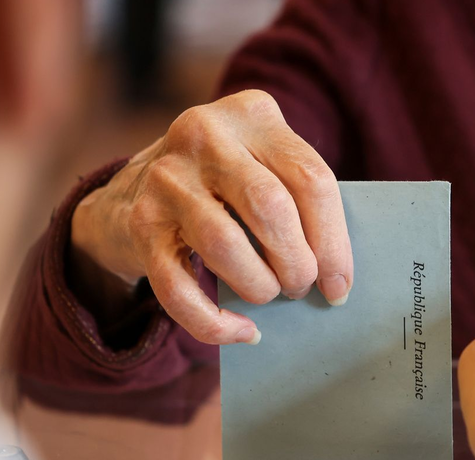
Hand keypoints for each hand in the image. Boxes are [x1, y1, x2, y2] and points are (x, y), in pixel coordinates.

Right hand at [70, 89, 352, 344]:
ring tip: (270, 294)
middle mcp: (204, 134)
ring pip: (224, 243)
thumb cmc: (229, 185)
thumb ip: (302, 200)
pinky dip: (214, 322)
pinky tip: (243, 330)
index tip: (339, 284)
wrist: (135, 186)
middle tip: (302, 287)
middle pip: (270, 207)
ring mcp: (166, 177)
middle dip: (297, 263)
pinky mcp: (139, 223)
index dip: (334, 243)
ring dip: (259, 285)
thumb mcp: (266, 165)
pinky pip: (178, 287)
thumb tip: (337, 279)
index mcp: (253, 115)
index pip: (311, 180)